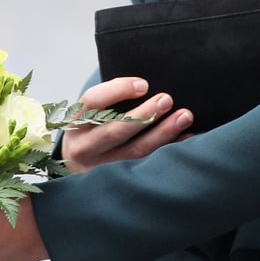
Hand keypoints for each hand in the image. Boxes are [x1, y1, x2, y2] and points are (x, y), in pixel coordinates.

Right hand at [60, 77, 193, 173]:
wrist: (73, 164)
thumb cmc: (90, 126)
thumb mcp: (88, 112)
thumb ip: (107, 99)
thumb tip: (146, 82)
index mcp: (76, 120)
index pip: (93, 101)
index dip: (118, 91)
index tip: (144, 84)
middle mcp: (84, 145)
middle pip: (115, 130)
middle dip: (144, 115)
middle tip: (168, 99)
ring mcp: (100, 165)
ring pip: (134, 150)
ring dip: (162, 133)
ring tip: (184, 117)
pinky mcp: (117, 178)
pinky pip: (146, 163)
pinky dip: (168, 149)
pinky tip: (186, 137)